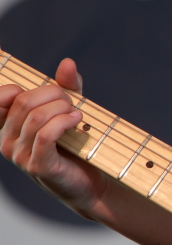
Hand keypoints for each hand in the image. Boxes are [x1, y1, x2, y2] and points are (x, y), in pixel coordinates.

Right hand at [0, 58, 106, 214]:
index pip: (0, 97)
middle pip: (23, 102)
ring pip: (35, 117)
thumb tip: (67, 63)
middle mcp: (6, 141)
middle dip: (53, 94)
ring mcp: (19, 155)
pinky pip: (45, 135)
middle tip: (72, 102)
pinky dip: (64, 122)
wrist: (90, 182)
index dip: (20, 88)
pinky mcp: (38, 166)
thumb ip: (67, 86)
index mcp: (6, 126)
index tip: (49, 92)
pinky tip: (78, 120)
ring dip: (62, 108)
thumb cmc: (75, 145)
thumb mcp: (69, 110)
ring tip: (77, 113)